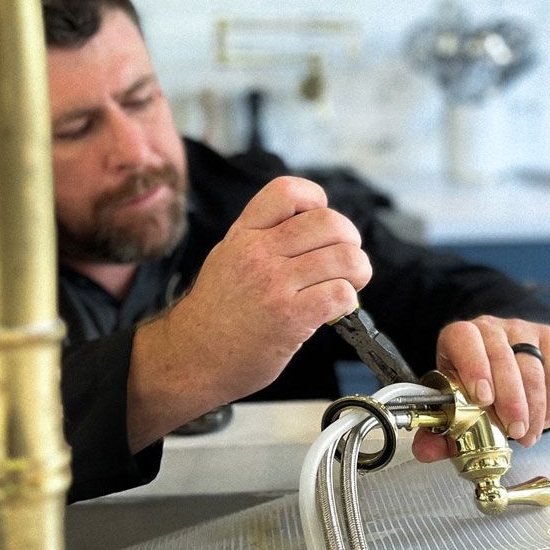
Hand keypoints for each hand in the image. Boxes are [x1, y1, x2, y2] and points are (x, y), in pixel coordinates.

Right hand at [126, 176, 371, 449]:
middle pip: (329, 222)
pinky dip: (349, 301)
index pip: (288, 191)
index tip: (320, 221)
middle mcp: (259, 253)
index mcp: (243, 234)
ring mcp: (274, 285)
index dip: (316, 200)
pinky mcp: (291, 318)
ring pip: (345, 257)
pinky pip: (341, 294)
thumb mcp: (227, 258)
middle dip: (350, 239)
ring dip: (357, 271)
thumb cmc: (214, 313)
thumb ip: (262, 238)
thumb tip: (311, 230)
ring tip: (349, 283)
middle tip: (345, 259)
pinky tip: (336, 309)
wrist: (192, 357)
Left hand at [412, 317, 549, 461]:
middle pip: (502, 357)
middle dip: (510, 400)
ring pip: (533, 367)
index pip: (464, 338)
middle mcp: (491, 328)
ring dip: (534, 407)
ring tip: (528, 433)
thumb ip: (439, 432)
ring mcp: (524, 331)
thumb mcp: (455, 405)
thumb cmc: (477, 387)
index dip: (474, 366)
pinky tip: (545, 418)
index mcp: (460, 337)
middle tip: (514, 430)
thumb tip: (425, 451)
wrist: (506, 366)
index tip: (482, 398)